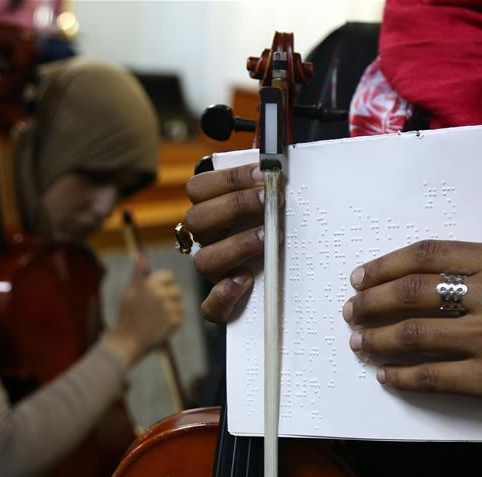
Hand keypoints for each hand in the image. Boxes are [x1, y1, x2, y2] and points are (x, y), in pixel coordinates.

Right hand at [103, 259, 183, 365]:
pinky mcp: (175, 322)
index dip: (163, 284)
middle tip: (154, 309)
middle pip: (176, 291)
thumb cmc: (126, 315)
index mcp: (150, 284)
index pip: (168, 276)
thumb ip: (138, 273)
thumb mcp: (129, 292)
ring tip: (154, 319)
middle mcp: (162, 294)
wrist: (127, 341)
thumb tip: (142, 255)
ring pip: (178, 305)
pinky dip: (171, 322)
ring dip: (170, 310)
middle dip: (168, 298)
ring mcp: (169, 308)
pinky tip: (158, 327)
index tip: (156, 293)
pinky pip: (179, 317)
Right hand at [185, 163, 264, 322]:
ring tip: (268, 237)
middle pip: (198, 220)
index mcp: (209, 212)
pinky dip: (224, 296)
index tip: (263, 173)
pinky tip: (245, 281)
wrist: (282, 277)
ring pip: (204, 260)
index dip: (229, 179)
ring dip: (237, 245)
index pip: (199, 188)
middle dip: (236, 206)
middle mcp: (205, 240)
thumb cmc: (274, 229)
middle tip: (270, 201)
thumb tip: (276, 164)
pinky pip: (210, 307)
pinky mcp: (222, 302)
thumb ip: (264, 184)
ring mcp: (212, 271)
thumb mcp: (268, 205)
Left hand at [343, 240, 481, 425]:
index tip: (360, 278)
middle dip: (372, 302)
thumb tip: (397, 281)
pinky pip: (430, 375)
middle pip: (414, 292)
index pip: (428, 254)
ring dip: (377, 339)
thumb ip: (466, 273)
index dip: (386, 265)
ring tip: (359, 342)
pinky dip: (400, 375)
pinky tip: (386, 374)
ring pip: (415, 334)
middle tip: (352, 311)